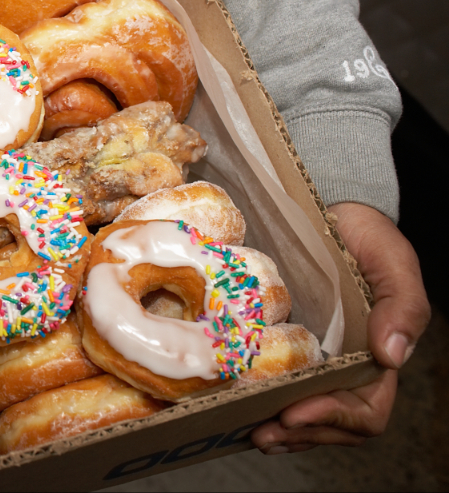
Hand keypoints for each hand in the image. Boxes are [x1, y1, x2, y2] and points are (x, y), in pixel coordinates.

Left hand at [251, 202, 430, 453]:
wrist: (330, 207)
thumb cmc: (366, 235)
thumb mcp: (393, 261)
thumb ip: (403, 306)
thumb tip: (392, 355)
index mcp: (376, 356)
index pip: (365, 408)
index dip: (333, 417)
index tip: (295, 412)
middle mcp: (345, 365)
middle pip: (331, 422)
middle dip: (300, 433)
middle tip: (261, 433)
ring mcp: (314, 359)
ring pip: (304, 414)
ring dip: (281, 430)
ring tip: (250, 429)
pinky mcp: (283, 345)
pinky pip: (278, 387)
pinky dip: (262, 404)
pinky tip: (238, 407)